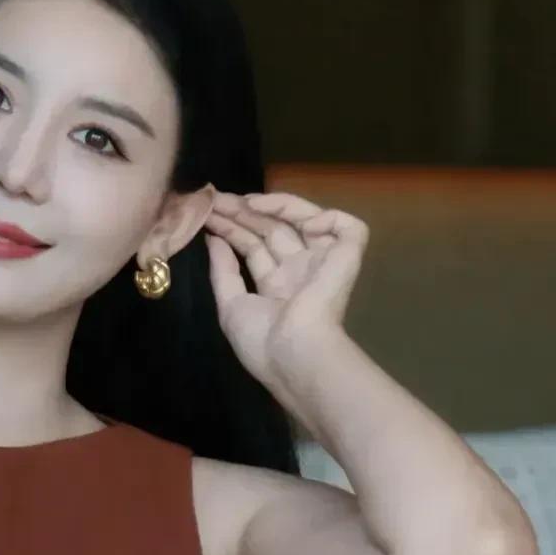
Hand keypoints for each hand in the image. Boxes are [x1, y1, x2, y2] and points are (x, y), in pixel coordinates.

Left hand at [204, 190, 368, 384]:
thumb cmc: (261, 340)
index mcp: (276, 286)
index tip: (208, 214)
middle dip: (243, 213)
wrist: (294, 355)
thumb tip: (213, 239)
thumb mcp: (231, 306)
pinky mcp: (347, 256)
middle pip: (272, 230)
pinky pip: (346, 227)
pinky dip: (325, 217)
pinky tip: (295, 219)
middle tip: (217, 199)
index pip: (253, 247)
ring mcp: (322, 262)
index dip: (232, 229)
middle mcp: (299, 270)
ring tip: (241, 201)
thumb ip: (223, 271)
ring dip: (272, 206)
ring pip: (303, 220)